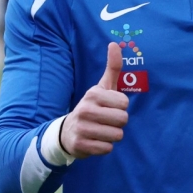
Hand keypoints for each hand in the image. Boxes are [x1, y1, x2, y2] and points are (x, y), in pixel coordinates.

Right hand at [60, 43, 129, 157]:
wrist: (68, 131)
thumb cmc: (92, 107)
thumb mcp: (102, 87)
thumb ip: (112, 67)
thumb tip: (114, 43)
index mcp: (93, 94)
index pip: (124, 103)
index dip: (120, 107)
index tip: (109, 107)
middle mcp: (85, 109)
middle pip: (123, 120)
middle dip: (118, 123)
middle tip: (106, 121)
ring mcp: (82, 128)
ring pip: (117, 135)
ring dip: (112, 135)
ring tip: (101, 130)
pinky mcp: (81, 145)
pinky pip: (107, 148)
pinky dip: (105, 147)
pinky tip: (95, 140)